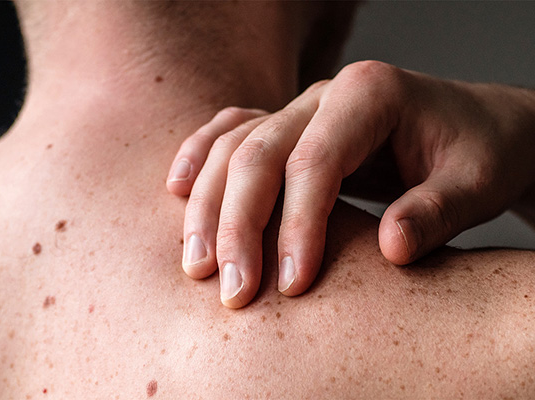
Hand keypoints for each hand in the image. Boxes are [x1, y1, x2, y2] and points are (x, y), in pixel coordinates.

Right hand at [167, 60, 534, 307]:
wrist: (477, 128)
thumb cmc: (480, 152)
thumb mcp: (478, 182)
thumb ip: (437, 211)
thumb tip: (389, 247)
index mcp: (369, 94)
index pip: (315, 161)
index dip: (297, 224)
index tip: (293, 284)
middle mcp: (323, 95)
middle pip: (259, 153)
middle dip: (238, 225)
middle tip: (232, 291)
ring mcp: (299, 107)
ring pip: (233, 147)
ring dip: (206, 205)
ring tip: (196, 264)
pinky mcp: (288, 127)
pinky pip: (231, 133)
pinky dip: (200, 159)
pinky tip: (176, 190)